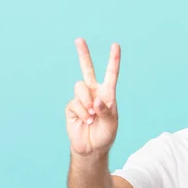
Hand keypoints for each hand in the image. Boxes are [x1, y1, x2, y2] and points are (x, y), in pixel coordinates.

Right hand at [66, 38, 120, 155]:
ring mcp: (82, 99)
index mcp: (108, 94)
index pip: (111, 74)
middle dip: (83, 55)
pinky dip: (82, 112)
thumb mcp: (112, 124)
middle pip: (87, 70)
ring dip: (86, 101)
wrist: (91, 148)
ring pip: (80, 87)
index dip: (113, 60)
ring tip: (91, 116)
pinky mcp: (72, 106)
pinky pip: (75, 103)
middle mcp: (94, 93)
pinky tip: (86, 121)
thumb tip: (95, 100)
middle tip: (79, 40)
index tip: (115, 45)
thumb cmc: (105, 135)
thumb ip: (106, 111)